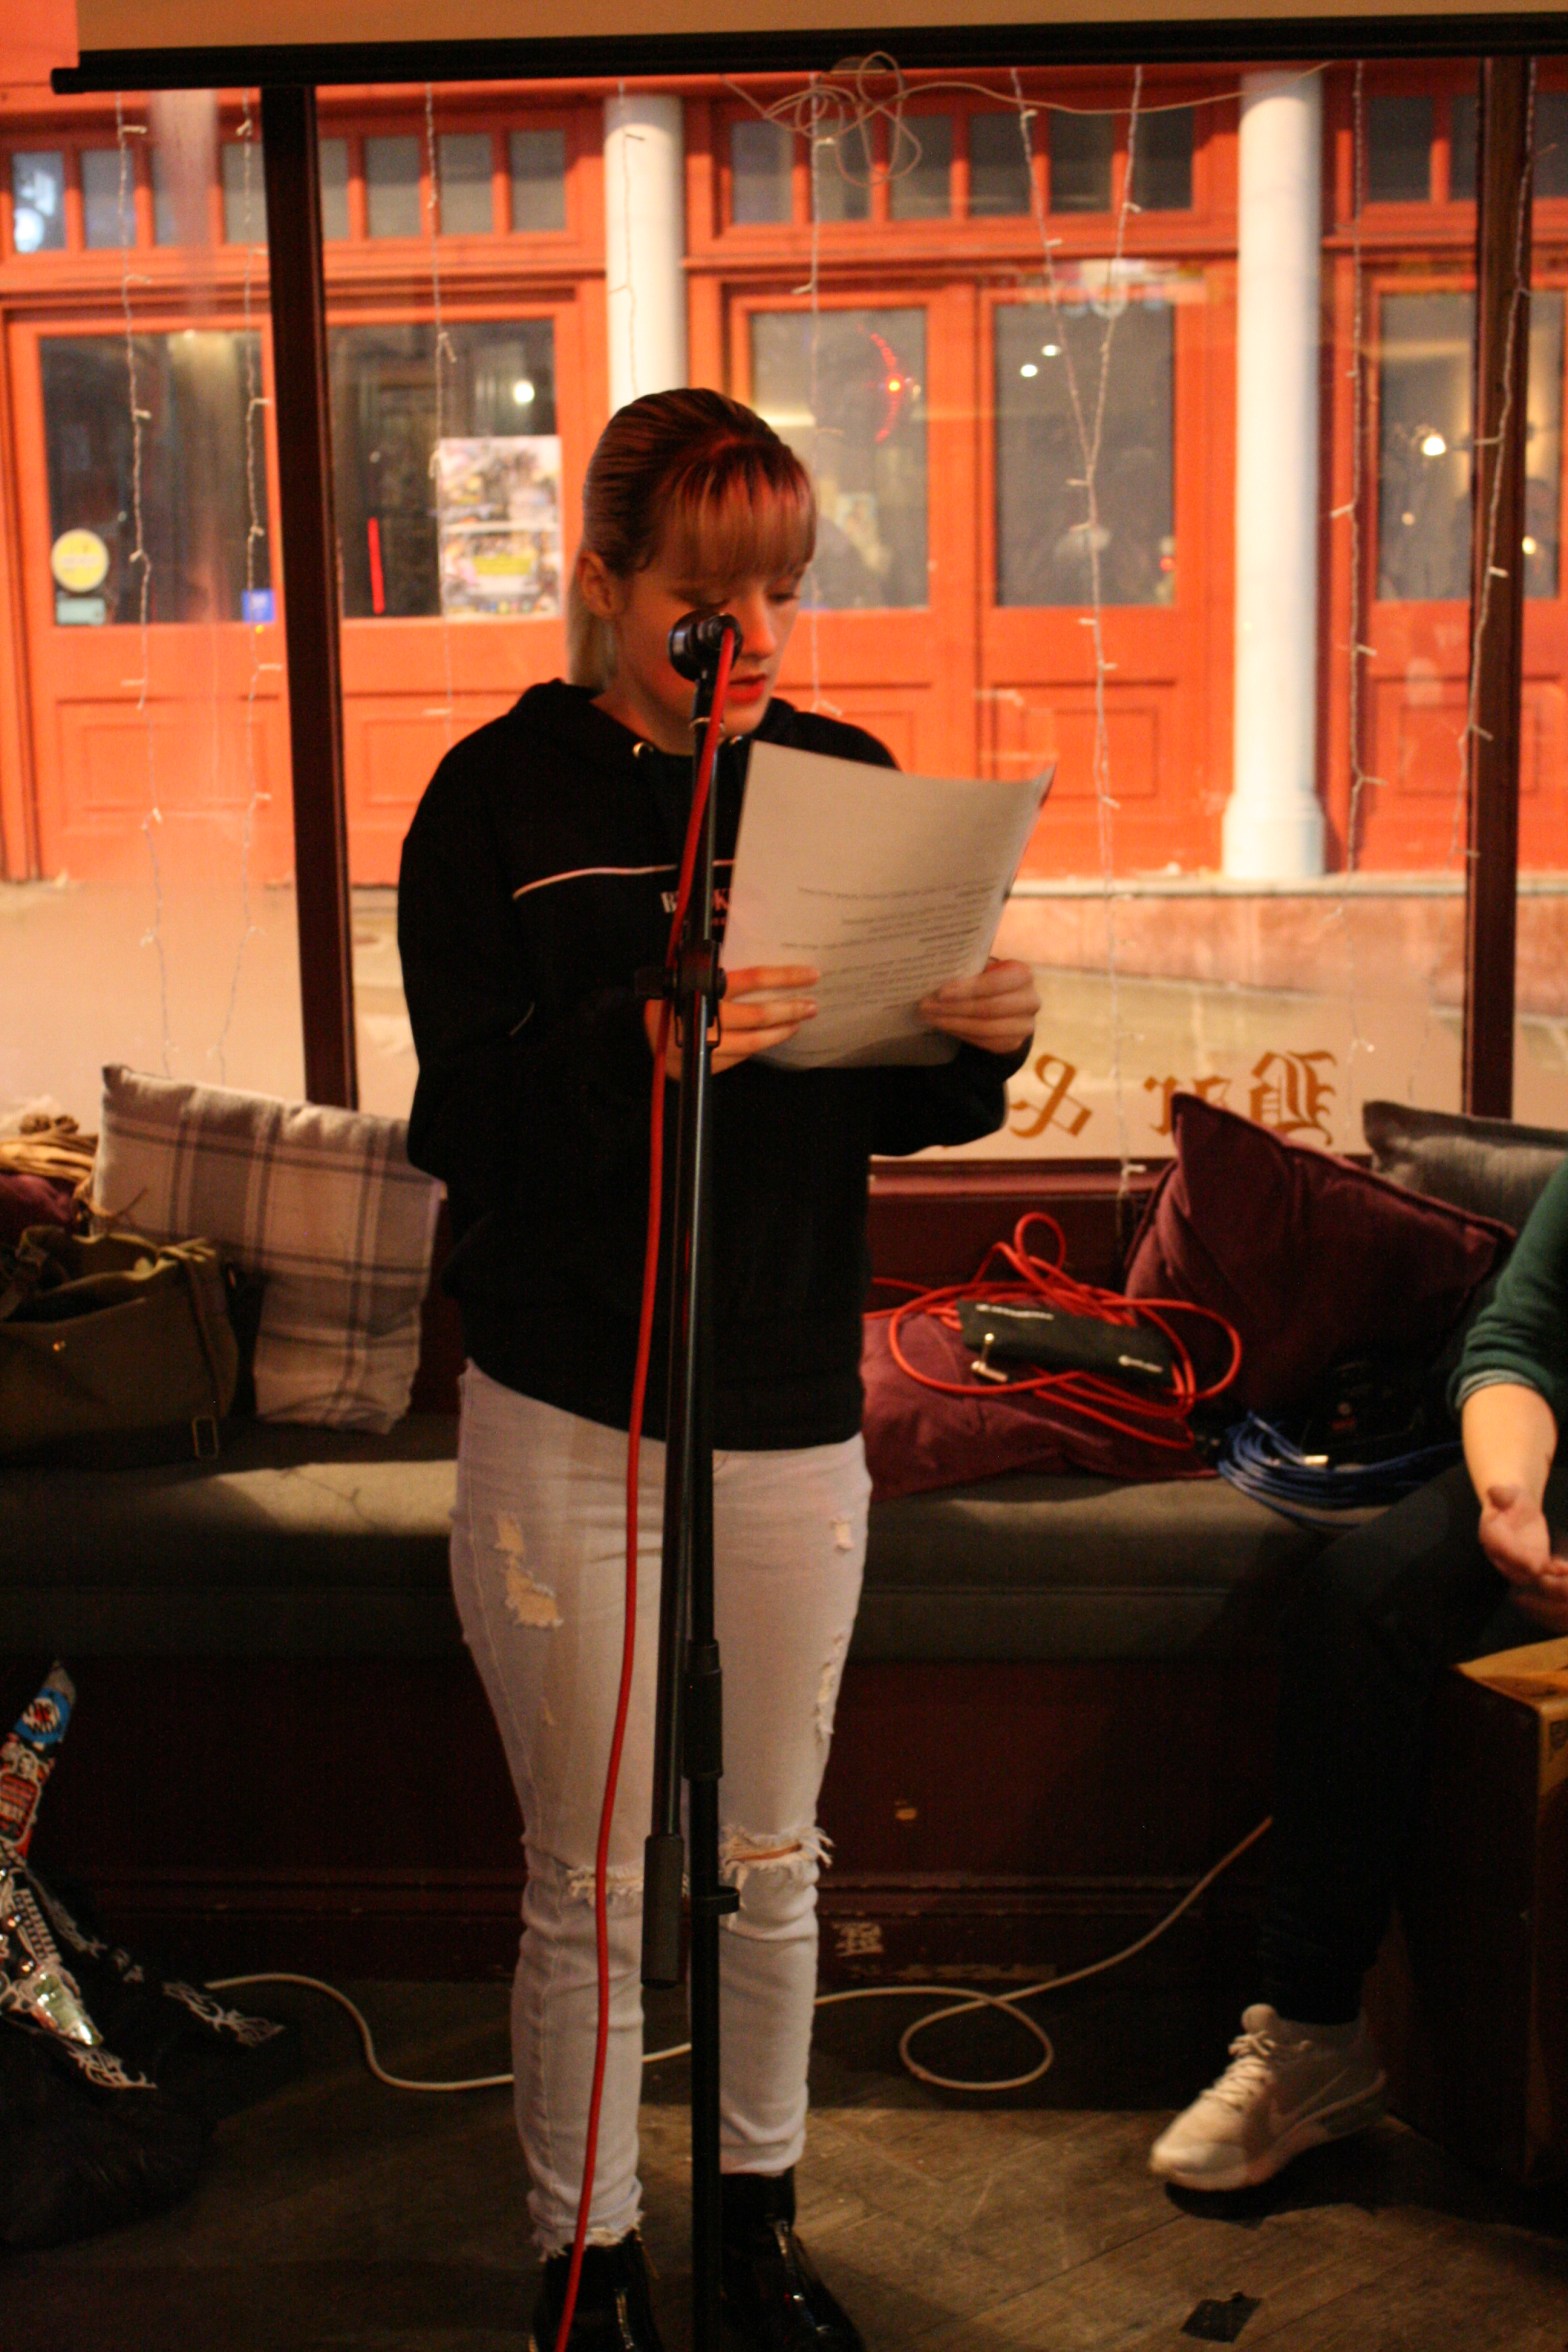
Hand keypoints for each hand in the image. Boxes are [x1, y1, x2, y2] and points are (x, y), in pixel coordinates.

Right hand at [644, 965, 818, 1077]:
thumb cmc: (669, 999)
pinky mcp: (708, 1066)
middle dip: (791, 1010)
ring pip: (755, 1042)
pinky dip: (757, 1047)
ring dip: (780, 1032)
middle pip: (760, 1016)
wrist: (640, 1037)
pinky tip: (769, 1038)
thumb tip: (763, 972)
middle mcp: (706, 1019)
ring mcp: (708, 1046)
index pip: (753, 979)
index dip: (785, 977)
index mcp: (703, 988)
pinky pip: (742, 1056)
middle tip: (812, 1006)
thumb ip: (715, 974)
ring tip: (796, 1023)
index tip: (811, 975)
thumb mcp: (688, 977)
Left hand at [919, 959, 1039, 1054]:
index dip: (968, 989)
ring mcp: (1024, 1026)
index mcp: (1023, 975)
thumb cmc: (989, 978)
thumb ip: (968, 970)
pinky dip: (960, 1033)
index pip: (995, 983)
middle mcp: (1030, 1001)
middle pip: (988, 1009)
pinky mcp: (1013, 1043)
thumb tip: (933, 973)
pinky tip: (943, 1026)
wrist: (1008, 1001)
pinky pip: (984, 1042)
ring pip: (984, 1028)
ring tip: (929, 1017)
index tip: (940, 992)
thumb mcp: (984, 968)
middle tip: (925, 1006)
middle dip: (953, 1008)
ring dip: (952, 1023)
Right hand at [1479, 1483, 1567, 1630]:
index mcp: (1490, 1534)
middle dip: (1530, 1570)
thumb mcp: (1507, 1492)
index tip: (1532, 1562)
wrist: (1516, 1507)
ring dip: (1544, 1576)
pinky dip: (1553, 1573)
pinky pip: (1541, 1573)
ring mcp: (1515, 1561)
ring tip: (1561, 1570)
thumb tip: (1493, 1490)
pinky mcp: (1531, 1563)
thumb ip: (1501, 1494)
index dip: (1515, 1555)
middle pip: (1513, 1568)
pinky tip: (1564, 1568)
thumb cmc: (1510, 1499)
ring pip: (1528, 1575)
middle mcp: (1499, 1552)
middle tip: (1547, 1568)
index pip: (1500, 1548)